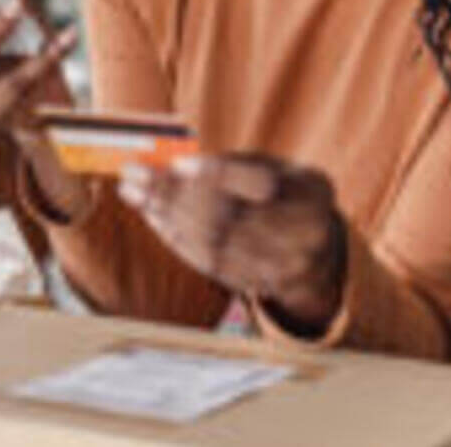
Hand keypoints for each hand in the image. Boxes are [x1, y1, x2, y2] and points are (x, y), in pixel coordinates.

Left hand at [118, 154, 348, 333]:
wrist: (315, 249)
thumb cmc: (283, 194)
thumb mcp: (274, 168)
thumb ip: (232, 165)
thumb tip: (172, 165)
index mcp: (313, 192)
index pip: (262, 183)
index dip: (217, 175)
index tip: (176, 164)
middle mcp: (306, 235)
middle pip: (231, 218)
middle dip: (174, 196)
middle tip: (135, 177)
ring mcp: (285, 268)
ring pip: (215, 245)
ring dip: (167, 218)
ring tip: (136, 195)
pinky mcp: (259, 286)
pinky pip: (210, 264)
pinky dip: (177, 239)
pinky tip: (154, 218)